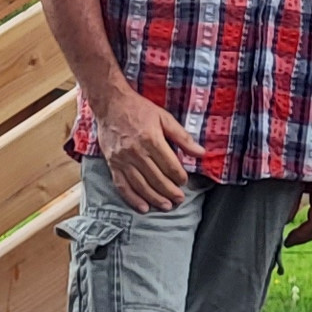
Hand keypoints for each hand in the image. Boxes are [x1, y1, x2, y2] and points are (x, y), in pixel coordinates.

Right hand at [92, 85, 193, 211]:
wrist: (110, 104)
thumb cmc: (139, 109)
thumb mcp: (164, 118)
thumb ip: (183, 137)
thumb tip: (201, 153)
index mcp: (151, 139)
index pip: (169, 165)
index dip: (179, 176)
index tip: (184, 182)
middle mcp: (136, 152)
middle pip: (156, 178)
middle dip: (170, 191)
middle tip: (180, 199)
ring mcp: (123, 159)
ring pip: (141, 185)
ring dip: (155, 198)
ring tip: (166, 206)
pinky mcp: (112, 164)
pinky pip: (122, 185)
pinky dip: (132, 199)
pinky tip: (143, 207)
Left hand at [286, 172, 311, 247]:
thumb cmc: (304, 150)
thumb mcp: (293, 173)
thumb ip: (291, 196)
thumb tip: (287, 220)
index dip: (302, 235)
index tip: (287, 242)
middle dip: (306, 237)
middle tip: (289, 242)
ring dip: (310, 230)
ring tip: (294, 236)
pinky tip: (300, 222)